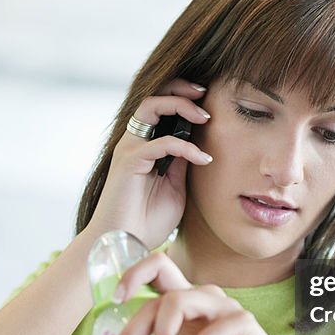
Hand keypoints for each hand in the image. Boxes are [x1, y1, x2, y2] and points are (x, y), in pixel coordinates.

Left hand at [83, 252, 310, 334]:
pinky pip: (214, 330)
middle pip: (163, 282)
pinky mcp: (243, 323)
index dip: (132, 274)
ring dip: (165, 334)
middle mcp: (202, 297)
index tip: (114, 300)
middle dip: (135, 322)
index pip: (156, 270)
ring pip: (181, 301)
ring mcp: (224, 307)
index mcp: (183, 303)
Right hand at [87, 79, 212, 248]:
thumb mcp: (176, 187)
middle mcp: (134, 141)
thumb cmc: (148, 221)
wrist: (127, 246)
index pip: (160, 107)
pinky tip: (202, 159)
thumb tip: (198, 143)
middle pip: (153, 96)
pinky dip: (185, 146)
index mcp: (145, 145)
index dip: (183, 97)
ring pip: (151, 107)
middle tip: (205, 93)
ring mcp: (129, 149)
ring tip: (205, 116)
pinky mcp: (129, 161)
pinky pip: (161, 142)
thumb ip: (182, 163)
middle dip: (180, 88)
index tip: (208, 100)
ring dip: (180, 105)